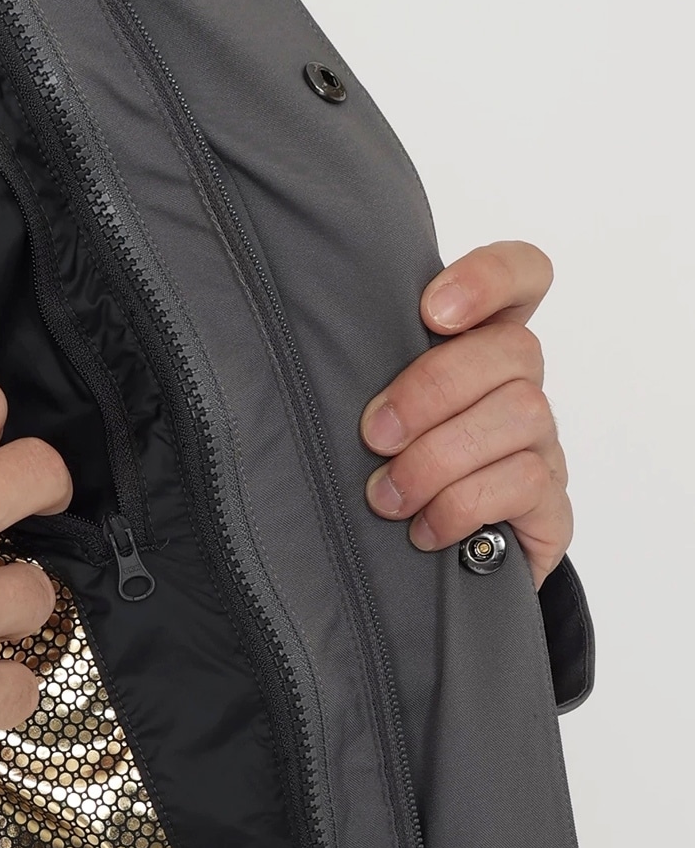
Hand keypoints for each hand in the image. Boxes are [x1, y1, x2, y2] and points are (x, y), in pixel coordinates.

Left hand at [359, 241, 569, 586]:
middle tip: (374, 436)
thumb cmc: (381, 470)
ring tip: (387, 497)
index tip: (431, 311)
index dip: (490, 278)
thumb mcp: (366, 411)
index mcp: (477, 344)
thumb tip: (298, 346)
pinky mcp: (549, 506)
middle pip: (514, 350)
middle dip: (431, 391)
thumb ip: (357, 367)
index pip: (524, 274)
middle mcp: (519, 386)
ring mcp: (541, 445)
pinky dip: (461, 505)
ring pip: (521, 414)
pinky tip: (423, 529)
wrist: (416, 572)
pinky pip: (526, 482)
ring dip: (438, 458)